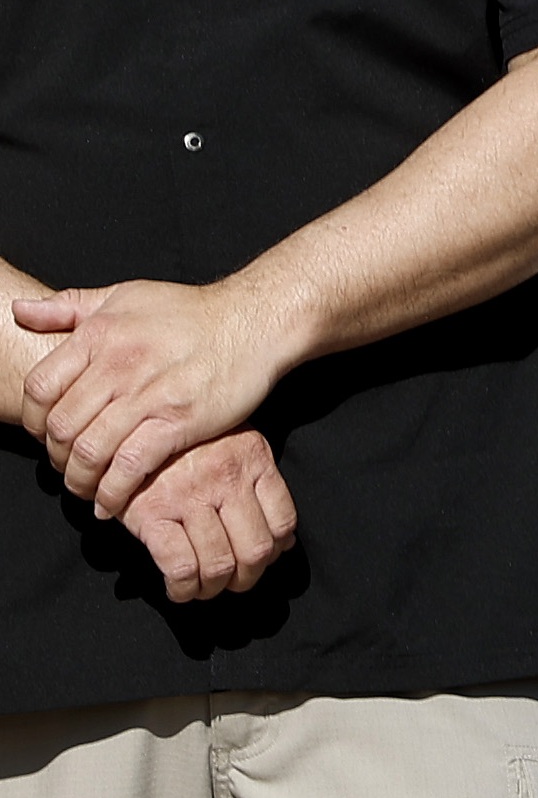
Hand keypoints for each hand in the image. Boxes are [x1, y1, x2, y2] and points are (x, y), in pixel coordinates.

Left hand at [13, 275, 300, 516]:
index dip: (34, 420)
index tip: (47, 434)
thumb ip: (68, 306)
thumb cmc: (192, 310)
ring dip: (79, 480)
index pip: (39, 388)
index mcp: (98, 336)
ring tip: (86, 491)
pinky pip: (130, 465)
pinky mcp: (179, 421)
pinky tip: (112, 502)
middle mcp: (117, 366)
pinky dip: (114, 491)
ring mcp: (148, 395)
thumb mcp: (124, 295)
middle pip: (60, 426)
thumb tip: (19, 311)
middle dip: (55, 457)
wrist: (254, 321)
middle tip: (66, 468)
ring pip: (89, 451)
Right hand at [117, 430, 295, 602]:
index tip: (260, 561)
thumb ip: (257, 485)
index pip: (282, 521)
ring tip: (204, 589)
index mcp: (252, 457)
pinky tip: (179, 590)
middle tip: (232, 583)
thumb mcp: (230, 445)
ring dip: (213, 588)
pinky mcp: (151, 512)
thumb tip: (284, 542)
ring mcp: (188, 495)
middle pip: (254, 549)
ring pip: (219, 563)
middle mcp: (226, 477)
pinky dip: (183, 588)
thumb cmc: (181, 440)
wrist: (120, 426)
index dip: (275, 551)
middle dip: (246, 578)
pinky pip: (180, 566)